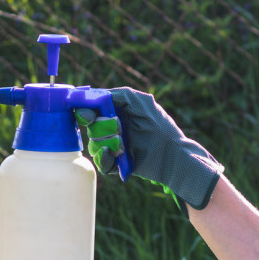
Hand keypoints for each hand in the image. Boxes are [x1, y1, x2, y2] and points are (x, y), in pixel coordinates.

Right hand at [75, 87, 222, 210]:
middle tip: (119, 129)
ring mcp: (114, 148)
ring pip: (93, 146)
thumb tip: (95, 95)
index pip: (92, 110)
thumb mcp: (140, 102)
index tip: (88, 116)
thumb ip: (118, 95)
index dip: (86, 112)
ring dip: (107, 143)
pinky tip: (116, 156)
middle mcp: (113, 130)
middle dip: (102, 129)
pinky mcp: (116, 164)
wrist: (172, 155)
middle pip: (91, 128)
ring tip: (123, 146)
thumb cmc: (159, 126)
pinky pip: (100, 163)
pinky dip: (105, 159)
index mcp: (117, 114)